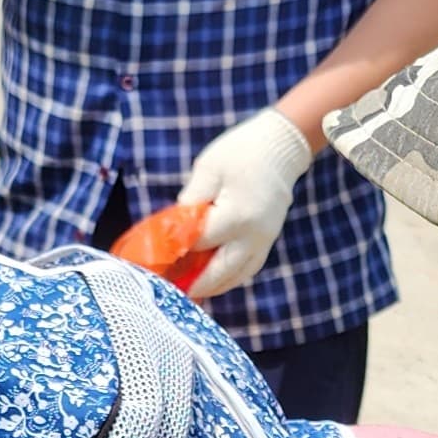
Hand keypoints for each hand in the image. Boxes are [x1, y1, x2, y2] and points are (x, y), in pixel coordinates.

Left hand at [178, 107, 314, 301]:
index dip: (176, 250)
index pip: (198, 243)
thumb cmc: (241, 152)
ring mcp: (264, 242)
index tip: (156, 258)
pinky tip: (213, 280)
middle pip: (218, 272)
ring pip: (235, 277)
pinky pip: (248, 269)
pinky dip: (229, 278)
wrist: (281, 147)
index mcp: (235, 217)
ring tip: (189, 290)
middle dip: (193, 283)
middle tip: (170, 290)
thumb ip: (191, 201)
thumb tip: (175, 226)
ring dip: (211, 286)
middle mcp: (252, 236)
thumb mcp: (208, 170)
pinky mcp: (268, 241)